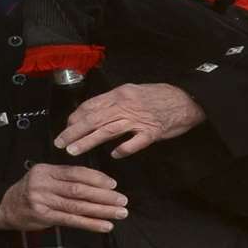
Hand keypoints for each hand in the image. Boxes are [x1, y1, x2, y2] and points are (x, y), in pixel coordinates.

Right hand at [0, 164, 127, 233]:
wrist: (4, 207)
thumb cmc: (30, 191)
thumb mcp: (44, 177)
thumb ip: (66, 178)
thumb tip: (98, 184)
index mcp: (47, 170)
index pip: (76, 172)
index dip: (97, 178)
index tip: (113, 185)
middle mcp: (44, 184)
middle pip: (79, 190)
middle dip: (104, 196)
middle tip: (122, 200)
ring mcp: (43, 201)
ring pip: (78, 206)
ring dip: (101, 210)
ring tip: (118, 213)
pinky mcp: (44, 217)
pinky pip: (72, 220)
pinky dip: (90, 223)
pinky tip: (104, 225)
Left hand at [54, 83, 204, 158]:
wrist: (187, 99)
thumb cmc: (159, 96)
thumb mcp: (133, 91)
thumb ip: (115, 102)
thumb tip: (95, 112)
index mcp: (120, 94)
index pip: (91, 106)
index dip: (76, 117)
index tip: (66, 127)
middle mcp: (126, 105)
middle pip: (94, 119)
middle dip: (74, 131)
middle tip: (60, 142)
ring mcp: (139, 119)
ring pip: (107, 131)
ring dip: (88, 141)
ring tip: (73, 151)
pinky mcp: (152, 132)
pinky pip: (134, 142)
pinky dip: (123, 149)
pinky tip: (114, 156)